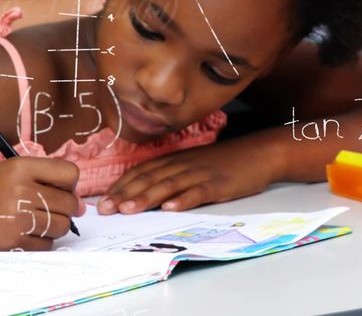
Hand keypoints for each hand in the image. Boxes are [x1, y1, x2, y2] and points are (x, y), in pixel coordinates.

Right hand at [0, 157, 84, 249]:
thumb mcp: (13, 172)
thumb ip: (49, 182)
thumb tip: (82, 209)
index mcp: (21, 167)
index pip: (71, 173)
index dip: (69, 183)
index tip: (57, 189)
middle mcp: (20, 190)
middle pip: (69, 202)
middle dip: (63, 208)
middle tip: (42, 208)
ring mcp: (16, 218)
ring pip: (61, 225)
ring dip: (53, 226)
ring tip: (32, 220)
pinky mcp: (13, 243)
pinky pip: (47, 244)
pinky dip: (41, 241)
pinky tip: (22, 233)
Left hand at [97, 139, 283, 214]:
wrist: (259, 152)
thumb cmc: (225, 161)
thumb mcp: (194, 163)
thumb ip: (171, 173)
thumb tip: (145, 190)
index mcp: (175, 160)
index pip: (141, 171)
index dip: (121, 185)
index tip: (103, 201)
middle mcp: (184, 164)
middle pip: (149, 178)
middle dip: (125, 194)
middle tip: (105, 209)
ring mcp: (201, 174)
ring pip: (169, 185)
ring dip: (147, 197)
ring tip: (129, 210)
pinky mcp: (219, 184)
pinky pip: (199, 192)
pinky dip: (184, 199)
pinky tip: (172, 208)